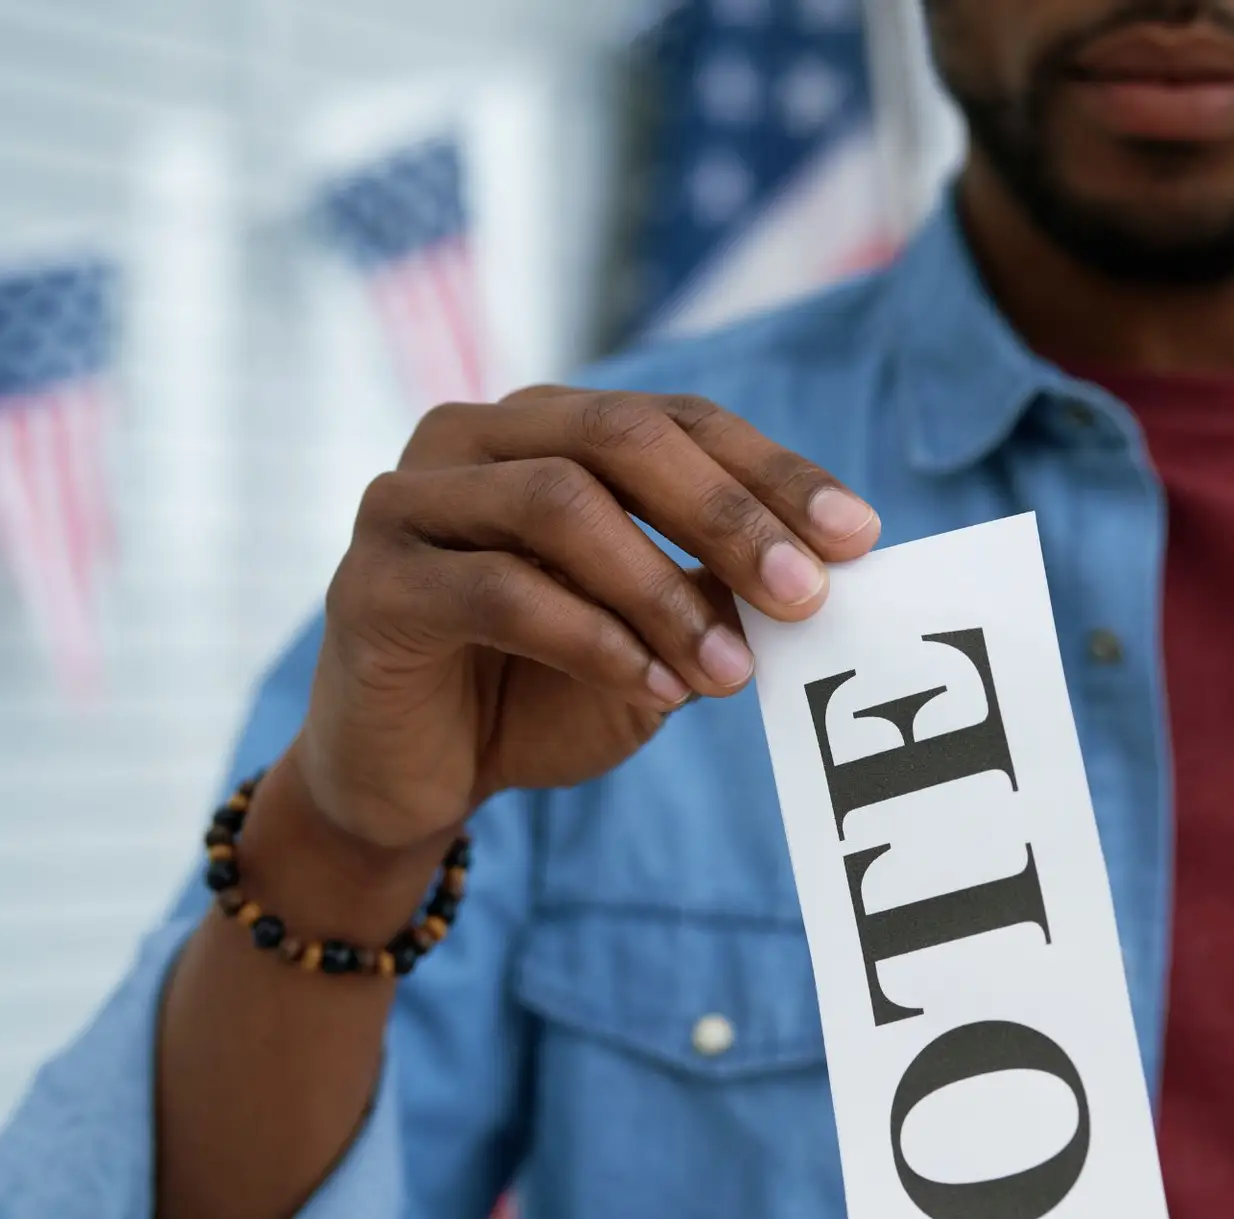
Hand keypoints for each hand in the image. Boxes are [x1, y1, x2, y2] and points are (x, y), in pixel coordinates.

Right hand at [295, 386, 880, 851]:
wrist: (411, 782)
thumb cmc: (535, 695)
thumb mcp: (649, 643)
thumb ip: (709, 597)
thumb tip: (815, 574)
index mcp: (546, 430)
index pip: (678, 421)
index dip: (773, 473)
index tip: (859, 536)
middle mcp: (473, 441)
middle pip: (621, 438)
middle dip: (728, 515)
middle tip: (805, 594)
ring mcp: (411, 502)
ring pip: (559, 504)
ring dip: (660, 590)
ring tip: (726, 674)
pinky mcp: (374, 584)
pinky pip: (499, 591)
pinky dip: (591, 640)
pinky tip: (652, 689)